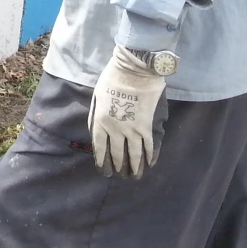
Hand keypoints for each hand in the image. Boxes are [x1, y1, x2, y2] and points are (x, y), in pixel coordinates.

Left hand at [88, 46, 168, 177]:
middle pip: (116, 153)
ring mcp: (132, 130)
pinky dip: (150, 156)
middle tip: (119, 175)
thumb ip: (96, 115)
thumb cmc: (112, 79)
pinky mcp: (148, 127)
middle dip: (117, 166)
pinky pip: (149, 145)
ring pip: (133, 154)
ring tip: (134, 176)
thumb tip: (97, 130)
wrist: (134, 71)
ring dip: (134, 166)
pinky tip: (150, 163)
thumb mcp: (96, 97)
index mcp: (100, 121)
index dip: (102, 160)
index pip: (99, 146)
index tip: (104, 170)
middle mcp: (115, 129)